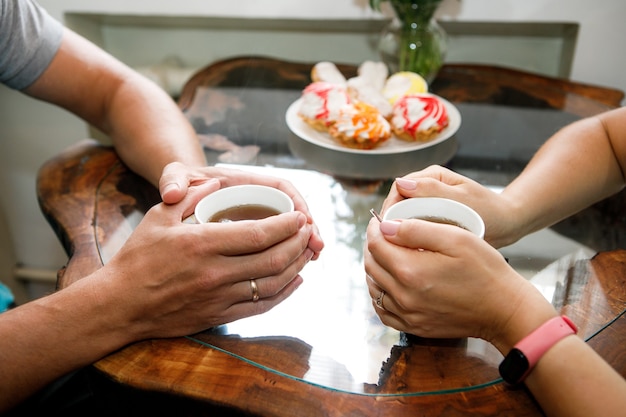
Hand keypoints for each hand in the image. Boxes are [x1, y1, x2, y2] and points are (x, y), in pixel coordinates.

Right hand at [94, 177, 315, 342]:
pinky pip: (261, 306)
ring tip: (306, 253)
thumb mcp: (158, 217)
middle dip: (298, 243)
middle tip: (307, 231)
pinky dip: (284, 293)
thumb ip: (189, 196)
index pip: (259, 234)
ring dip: (296, 267)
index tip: (299, 217)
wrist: (118, 305)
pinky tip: (295, 281)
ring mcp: (219, 298)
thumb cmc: (136, 258)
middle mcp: (215, 273)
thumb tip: (215, 184)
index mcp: (202, 244)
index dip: (287, 226)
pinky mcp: (218, 316)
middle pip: (273, 259)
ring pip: (272, 284)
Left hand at [364, 217, 555, 350]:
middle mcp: (403, 297)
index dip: (374, 228)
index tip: (380, 220)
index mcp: (411, 271)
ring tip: (387, 254)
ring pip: (374, 287)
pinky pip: (382, 310)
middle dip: (373, 246)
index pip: (375, 245)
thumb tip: (385, 227)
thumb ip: (416, 230)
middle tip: (383, 234)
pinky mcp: (414, 327)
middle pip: (371, 265)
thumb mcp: (455, 238)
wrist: (504, 310)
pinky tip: (389, 282)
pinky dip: (380, 293)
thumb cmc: (485, 270)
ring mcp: (407, 315)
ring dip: (375, 268)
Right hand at [383, 165, 517, 247]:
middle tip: (395, 244)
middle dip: (395, 223)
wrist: (506, 224)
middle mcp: (425, 187)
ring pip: (403, 217)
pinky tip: (414, 249)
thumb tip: (402, 184)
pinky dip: (412, 237)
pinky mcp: (429, 218)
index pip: (399, 189)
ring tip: (403, 249)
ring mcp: (426, 203)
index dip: (392, 209)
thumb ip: (432, 191)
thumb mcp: (462, 200)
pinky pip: (412, 226)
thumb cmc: (490, 211)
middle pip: (398, 204)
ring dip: (402, 231)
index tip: (390, 229)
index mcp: (431, 176)